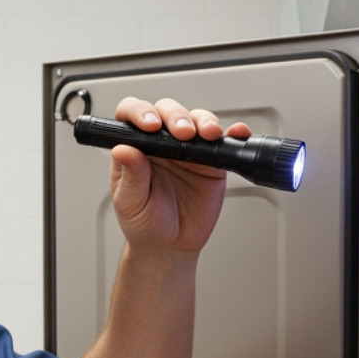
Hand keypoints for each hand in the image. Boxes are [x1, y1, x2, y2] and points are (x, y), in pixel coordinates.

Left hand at [107, 96, 250, 255]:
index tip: (150, 125)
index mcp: (136, 147)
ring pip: (197, 120)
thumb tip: (122, 149)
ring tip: (208, 134)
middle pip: (168, 111)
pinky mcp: (211, 162)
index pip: (132, 116)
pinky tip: (236, 133)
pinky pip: (222, 143)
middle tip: (183, 133)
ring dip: (204, 121)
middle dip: (176, 116)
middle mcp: (161, 143)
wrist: (170, 245)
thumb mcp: (130, 202)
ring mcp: (188, 150)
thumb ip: (130, 175)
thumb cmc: (144, 223)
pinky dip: (232, 134)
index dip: (140, 113)